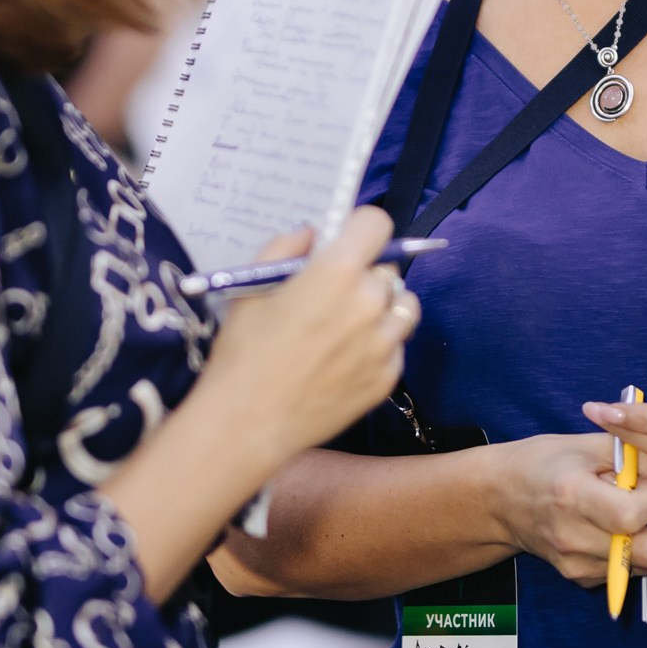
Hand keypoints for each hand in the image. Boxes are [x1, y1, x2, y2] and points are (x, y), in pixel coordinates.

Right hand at [199, 207, 416, 469]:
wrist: (248, 423)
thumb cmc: (243, 353)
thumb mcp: (252, 288)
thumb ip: (285, 248)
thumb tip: (311, 234)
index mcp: (337, 272)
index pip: (377, 224)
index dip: (360, 229)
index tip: (347, 241)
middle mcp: (370, 302)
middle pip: (387, 269)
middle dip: (364, 274)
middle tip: (334, 294)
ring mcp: (384, 343)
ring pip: (403, 306)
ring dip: (382, 307)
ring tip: (349, 324)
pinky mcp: (388, 376)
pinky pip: (396, 346)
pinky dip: (379, 345)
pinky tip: (345, 358)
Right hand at [487, 433, 646, 589]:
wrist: (501, 500)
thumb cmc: (545, 463)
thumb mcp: (591, 446)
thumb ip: (641, 461)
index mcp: (571, 496)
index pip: (631, 513)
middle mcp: (573, 538)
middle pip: (646, 549)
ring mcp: (576, 565)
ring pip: (644, 562)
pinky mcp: (582, 579)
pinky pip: (630, 569)